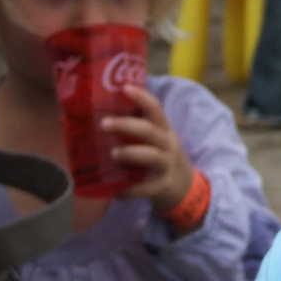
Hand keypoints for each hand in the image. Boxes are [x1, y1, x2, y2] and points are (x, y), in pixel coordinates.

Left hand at [103, 84, 195, 216]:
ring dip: (130, 153)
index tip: (124, 87)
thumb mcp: (155, 141)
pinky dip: (131, 190)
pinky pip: (147, 188)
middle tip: (103, 124)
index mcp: (163, 130)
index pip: (156, 109)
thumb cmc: (160, 158)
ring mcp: (167, 165)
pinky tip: (116, 193)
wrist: (184, 188)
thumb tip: (97, 115)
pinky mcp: (163, 186)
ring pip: (151, 156)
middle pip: (150, 131)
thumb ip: (136, 130)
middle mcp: (167, 145)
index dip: (142, 97)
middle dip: (127, 125)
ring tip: (112, 154)